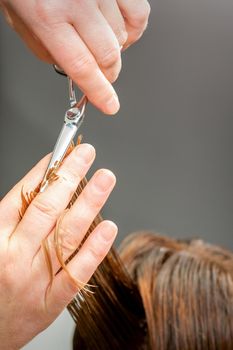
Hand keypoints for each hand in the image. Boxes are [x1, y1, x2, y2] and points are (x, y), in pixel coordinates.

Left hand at [0, 0, 150, 114]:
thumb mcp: (19, 19)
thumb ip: (44, 48)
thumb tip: (70, 69)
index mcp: (47, 17)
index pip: (82, 67)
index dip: (99, 92)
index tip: (109, 105)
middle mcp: (77, 2)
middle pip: (108, 58)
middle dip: (107, 75)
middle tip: (101, 76)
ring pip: (123, 38)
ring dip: (114, 50)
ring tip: (100, 42)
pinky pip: (139, 14)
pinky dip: (133, 30)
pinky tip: (120, 30)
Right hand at [0, 143, 116, 349]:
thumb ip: (15, 216)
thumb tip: (41, 183)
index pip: (24, 195)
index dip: (46, 170)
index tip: (63, 152)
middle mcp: (16, 254)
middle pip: (48, 208)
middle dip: (70, 177)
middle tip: (87, 154)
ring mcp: (35, 277)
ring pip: (66, 234)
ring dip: (89, 203)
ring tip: (105, 179)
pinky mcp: (51, 300)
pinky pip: (76, 272)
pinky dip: (95, 249)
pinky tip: (108, 228)